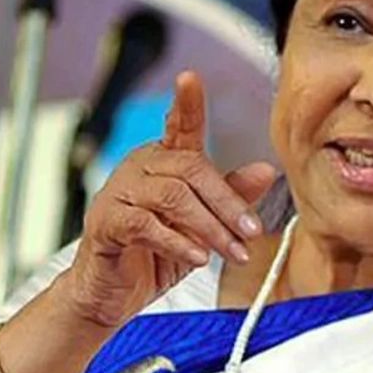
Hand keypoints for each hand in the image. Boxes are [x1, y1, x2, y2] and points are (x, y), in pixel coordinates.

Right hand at [58, 70, 276, 327]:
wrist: (111, 294)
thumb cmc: (155, 255)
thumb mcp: (203, 226)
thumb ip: (230, 196)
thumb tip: (266, 170)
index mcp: (164, 162)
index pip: (179, 126)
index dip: (186, 103)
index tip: (191, 78)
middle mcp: (139, 168)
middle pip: (191, 168)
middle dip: (228, 202)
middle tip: (253, 232)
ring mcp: (118, 193)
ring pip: (172, 196)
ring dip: (211, 226)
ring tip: (233, 252)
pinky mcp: (106, 223)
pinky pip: (145, 225)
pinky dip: (177, 241)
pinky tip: (199, 258)